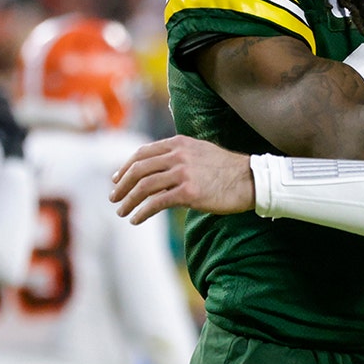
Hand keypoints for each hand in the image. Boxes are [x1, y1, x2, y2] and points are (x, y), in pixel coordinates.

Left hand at [110, 135, 254, 224]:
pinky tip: (136, 219)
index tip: (116, 179)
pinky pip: (157, 202)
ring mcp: (183, 173)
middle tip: (113, 198)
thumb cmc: (226, 169)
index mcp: (179, 143)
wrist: (250, 180)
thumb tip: (156, 172)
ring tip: (122, 212)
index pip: (142, 153)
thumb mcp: (199, 152)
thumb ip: (177, 156)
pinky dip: (142, 212)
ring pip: (144, 187)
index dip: (125, 167)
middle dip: (121, 185)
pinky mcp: (189, 192)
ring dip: (129, 201)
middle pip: (138, 169)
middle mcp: (178, 155)